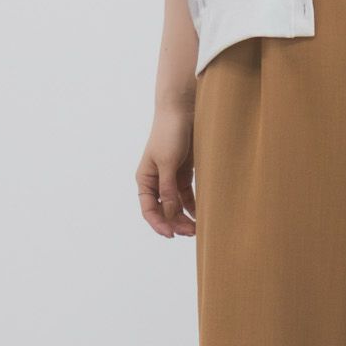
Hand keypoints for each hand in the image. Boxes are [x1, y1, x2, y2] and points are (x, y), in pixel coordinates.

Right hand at [138, 103, 196, 237]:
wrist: (182, 110)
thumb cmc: (169, 134)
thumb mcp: (167, 163)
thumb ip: (167, 189)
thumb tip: (169, 213)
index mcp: (145, 179)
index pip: (149, 208)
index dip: (158, 223)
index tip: (171, 234)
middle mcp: (156, 181)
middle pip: (164, 209)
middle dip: (175, 223)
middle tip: (191, 232)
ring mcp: (170, 178)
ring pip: (176, 205)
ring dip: (184, 217)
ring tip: (197, 228)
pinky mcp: (184, 173)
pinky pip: (187, 195)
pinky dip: (193, 206)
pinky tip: (201, 215)